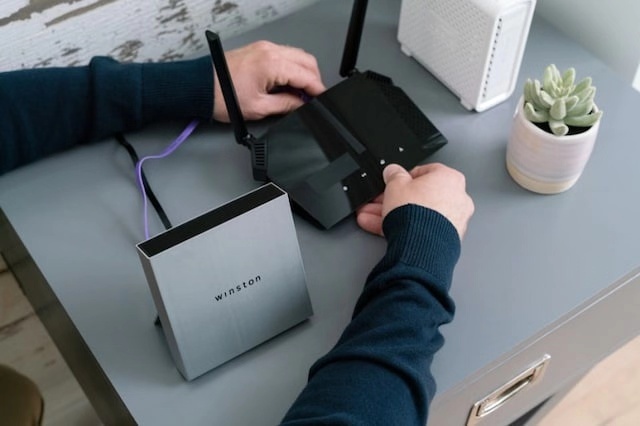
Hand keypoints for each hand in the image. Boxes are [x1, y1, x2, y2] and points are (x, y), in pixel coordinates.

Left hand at [213, 41, 325, 121]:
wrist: (201, 87)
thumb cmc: (222, 96)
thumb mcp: (260, 108)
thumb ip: (286, 105)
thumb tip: (302, 104)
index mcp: (272, 64)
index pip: (306, 75)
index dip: (318, 90)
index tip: (322, 100)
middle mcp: (270, 51)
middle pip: (306, 61)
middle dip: (313, 80)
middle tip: (311, 98)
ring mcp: (264, 48)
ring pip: (296, 56)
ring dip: (302, 73)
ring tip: (298, 94)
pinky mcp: (258, 50)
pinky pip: (284, 55)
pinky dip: (290, 68)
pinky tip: (286, 84)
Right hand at [357, 163, 474, 238]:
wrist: (422, 245)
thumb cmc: (416, 213)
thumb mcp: (395, 185)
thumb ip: (394, 175)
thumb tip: (393, 172)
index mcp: (450, 178)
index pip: (424, 172)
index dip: (404, 178)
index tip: (393, 183)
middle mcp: (457, 198)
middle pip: (420, 196)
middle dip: (397, 199)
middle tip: (382, 201)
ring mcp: (454, 220)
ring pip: (419, 214)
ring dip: (396, 214)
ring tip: (375, 218)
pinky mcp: (447, 238)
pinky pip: (423, 229)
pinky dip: (406, 228)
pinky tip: (386, 230)